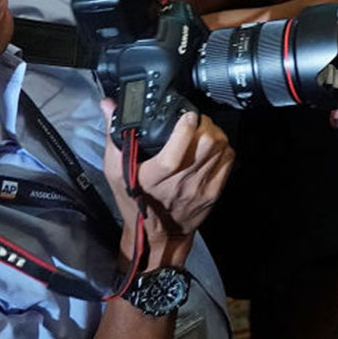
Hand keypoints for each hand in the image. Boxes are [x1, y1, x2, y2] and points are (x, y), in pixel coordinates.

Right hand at [101, 103, 233, 260]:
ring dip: (214, 132)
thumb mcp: (115, 171)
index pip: (174, 156)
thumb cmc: (134, 199)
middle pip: (205, 146)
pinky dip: (223, 147)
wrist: (157, 234)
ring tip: (203, 129)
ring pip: (219, 149)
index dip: (185, 130)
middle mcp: (179, 184)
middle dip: (204, 124)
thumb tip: (109, 104)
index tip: (186, 114)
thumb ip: (113, 136)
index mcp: (152, 179)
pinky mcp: (214, 192)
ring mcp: (200, 188)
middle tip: (196, 120)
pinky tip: (213, 145)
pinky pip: (228, 160)